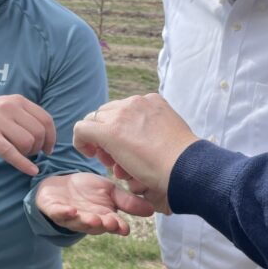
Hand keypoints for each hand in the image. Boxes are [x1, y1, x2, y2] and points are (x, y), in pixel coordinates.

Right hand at [0, 95, 55, 175]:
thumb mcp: (8, 108)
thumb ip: (26, 117)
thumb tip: (47, 136)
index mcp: (18, 101)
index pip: (46, 119)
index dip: (51, 137)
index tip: (48, 149)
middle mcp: (10, 107)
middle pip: (39, 132)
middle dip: (39, 147)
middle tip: (31, 153)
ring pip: (27, 142)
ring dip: (28, 154)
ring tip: (20, 154)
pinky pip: (11, 152)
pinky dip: (23, 164)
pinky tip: (31, 171)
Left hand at [35, 173, 154, 234]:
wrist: (60, 182)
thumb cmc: (87, 190)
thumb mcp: (110, 191)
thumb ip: (127, 201)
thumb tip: (152, 209)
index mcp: (103, 217)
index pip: (113, 225)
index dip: (118, 228)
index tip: (124, 228)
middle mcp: (87, 220)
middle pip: (96, 226)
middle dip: (103, 225)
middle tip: (110, 222)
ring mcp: (69, 217)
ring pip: (78, 223)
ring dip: (86, 222)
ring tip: (94, 219)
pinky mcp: (53, 209)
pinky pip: (58, 213)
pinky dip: (63, 213)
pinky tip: (70, 210)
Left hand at [72, 94, 198, 212]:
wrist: (185, 167)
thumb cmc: (183, 161)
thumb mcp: (171, 135)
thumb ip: (154, 133)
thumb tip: (138, 145)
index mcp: (153, 101)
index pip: (125, 110)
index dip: (121, 130)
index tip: (129, 149)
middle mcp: (136, 102)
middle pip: (108, 114)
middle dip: (109, 136)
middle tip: (116, 159)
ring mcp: (122, 114)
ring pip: (96, 121)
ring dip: (100, 142)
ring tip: (111, 162)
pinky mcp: (109, 130)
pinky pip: (82, 129)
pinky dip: (82, 141)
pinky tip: (89, 154)